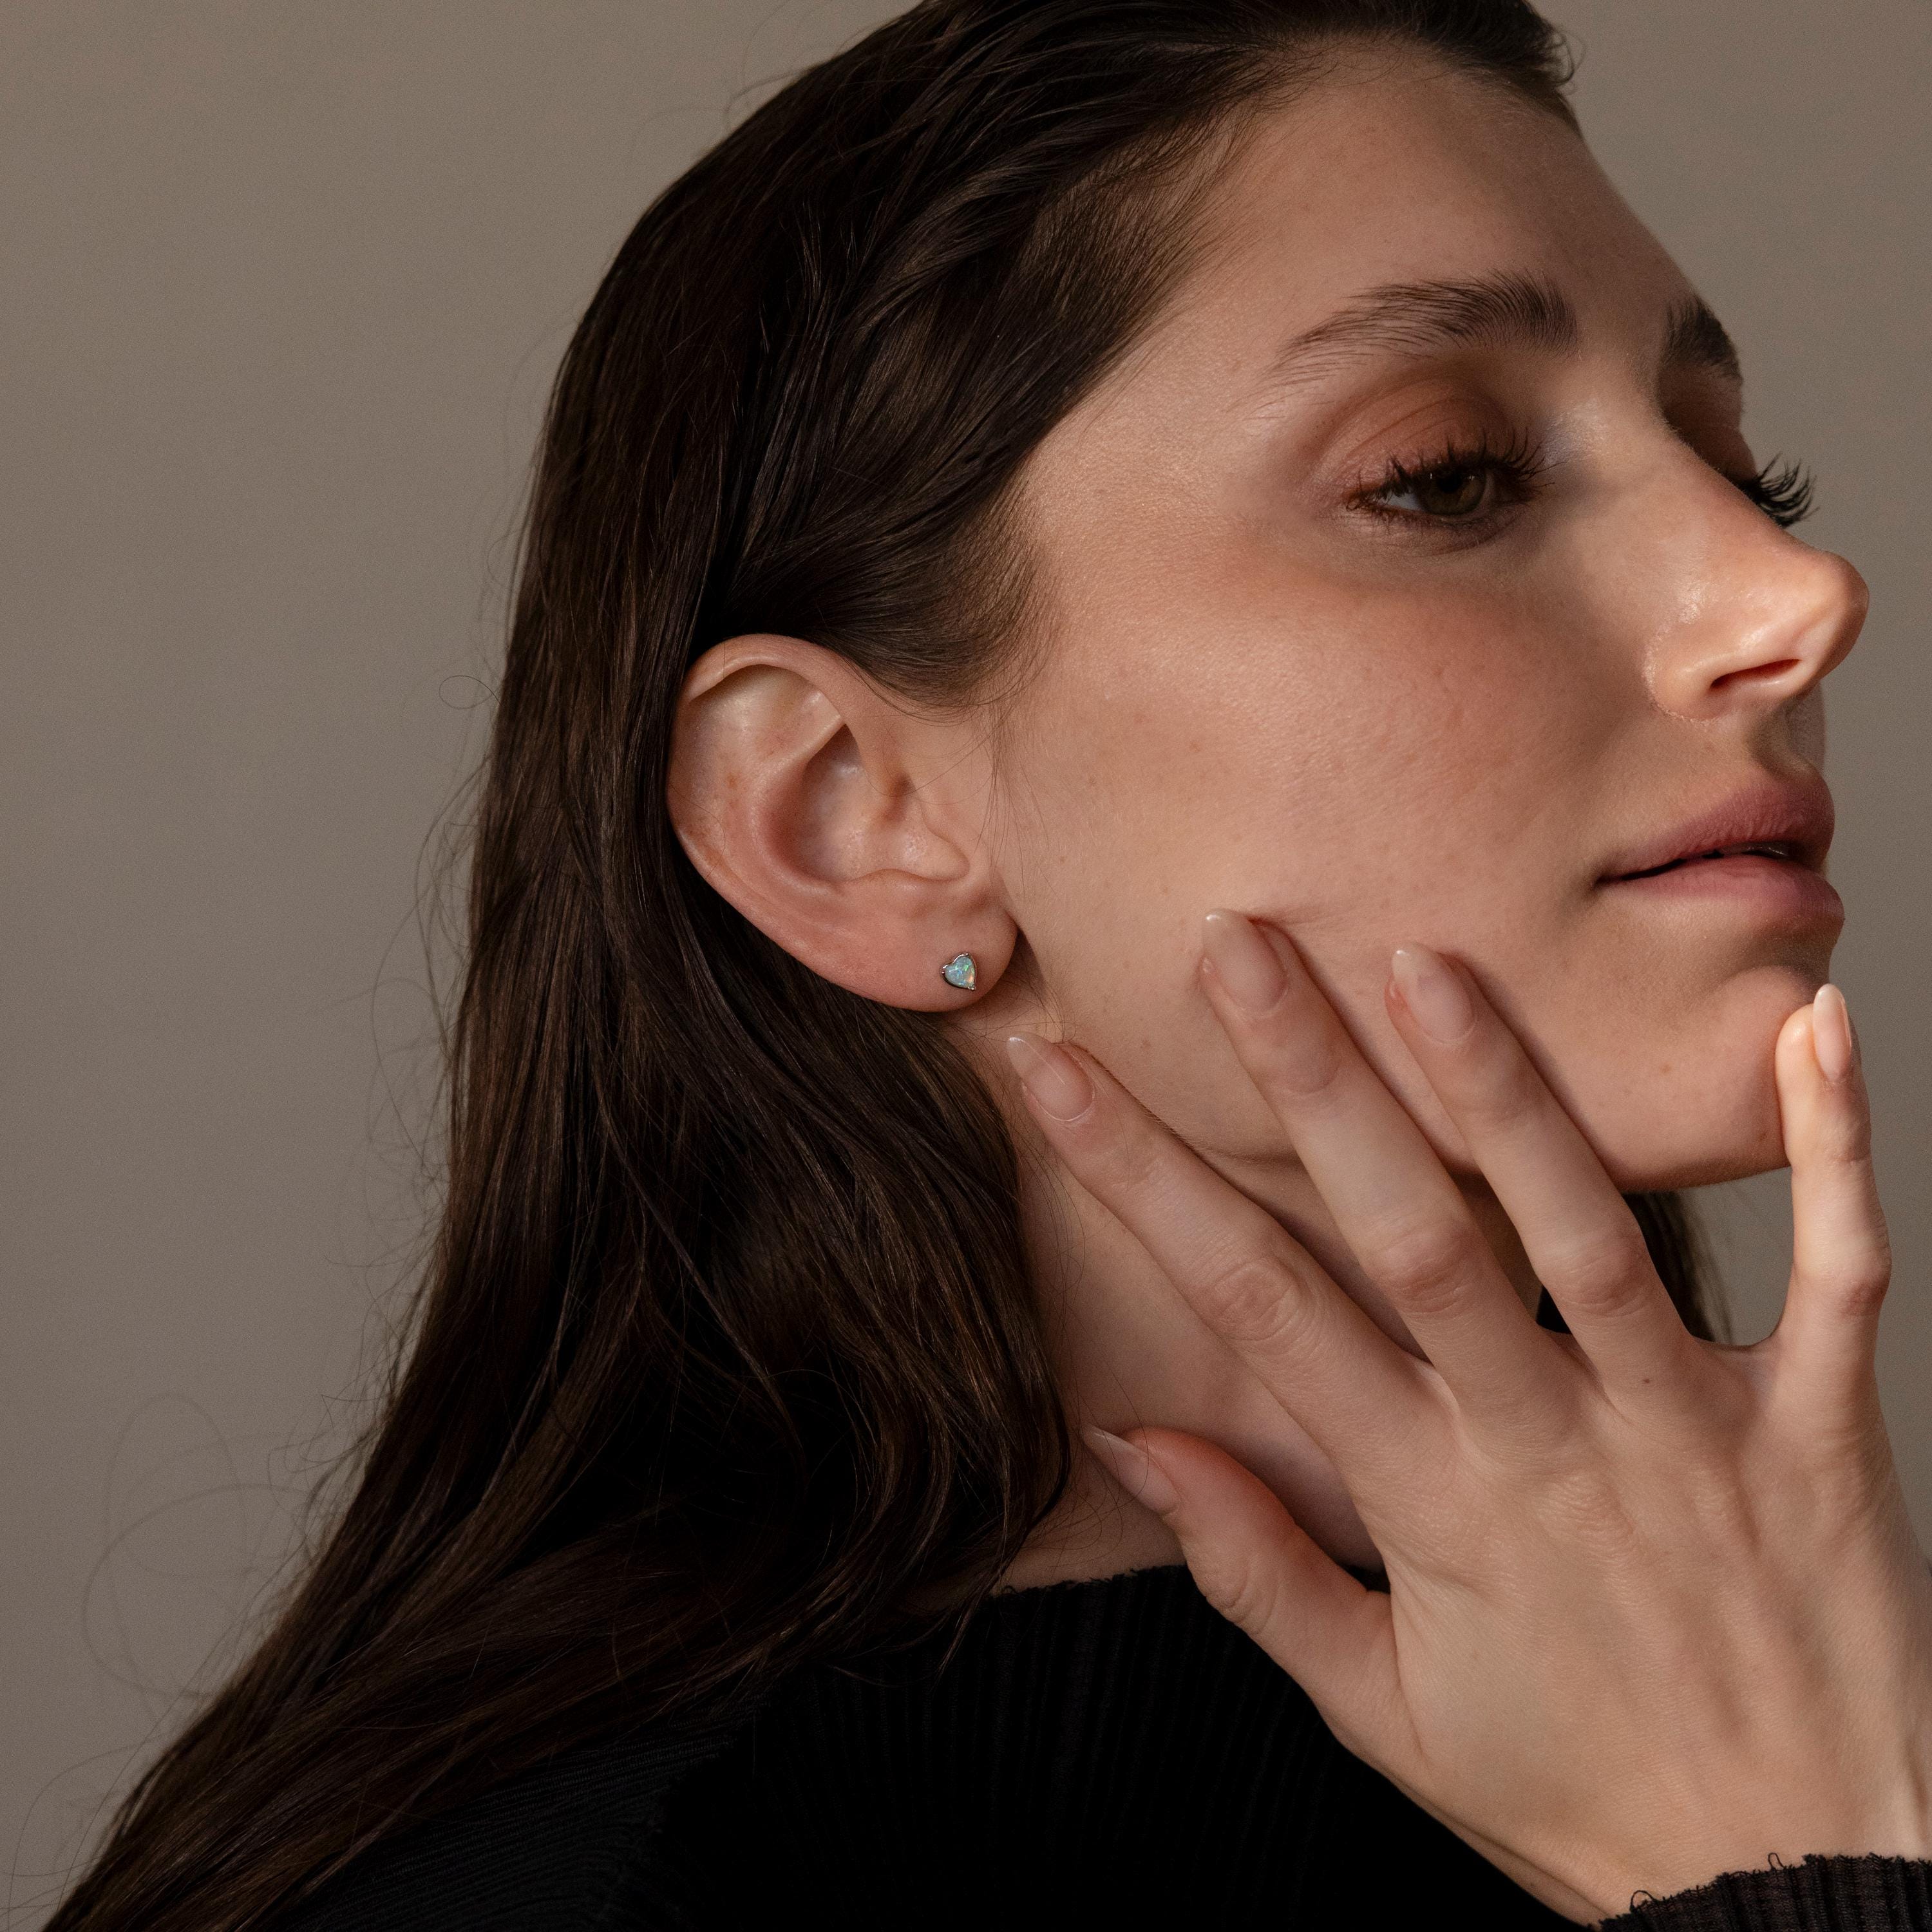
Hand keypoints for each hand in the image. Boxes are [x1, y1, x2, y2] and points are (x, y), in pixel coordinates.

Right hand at [1004, 911, 1931, 1922]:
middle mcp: (1545, 1445)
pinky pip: (1838, 1277)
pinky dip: (1832, 1153)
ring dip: (1507, 1091)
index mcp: (1428, 1505)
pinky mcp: (1823, 1432)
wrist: (1804, 1891)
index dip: (1143, 1180)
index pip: (1255, 1309)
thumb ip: (1255, 1568)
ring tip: (1431, 961)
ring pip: (1586, 1235)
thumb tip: (1136, 1439)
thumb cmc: (1581, 1797)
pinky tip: (1809, 1031)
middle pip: (1407, 1238)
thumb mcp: (1383, 1714)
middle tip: (1241, 947)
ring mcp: (1688, 1430)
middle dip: (1312, 1083)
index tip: (1062, 1073)